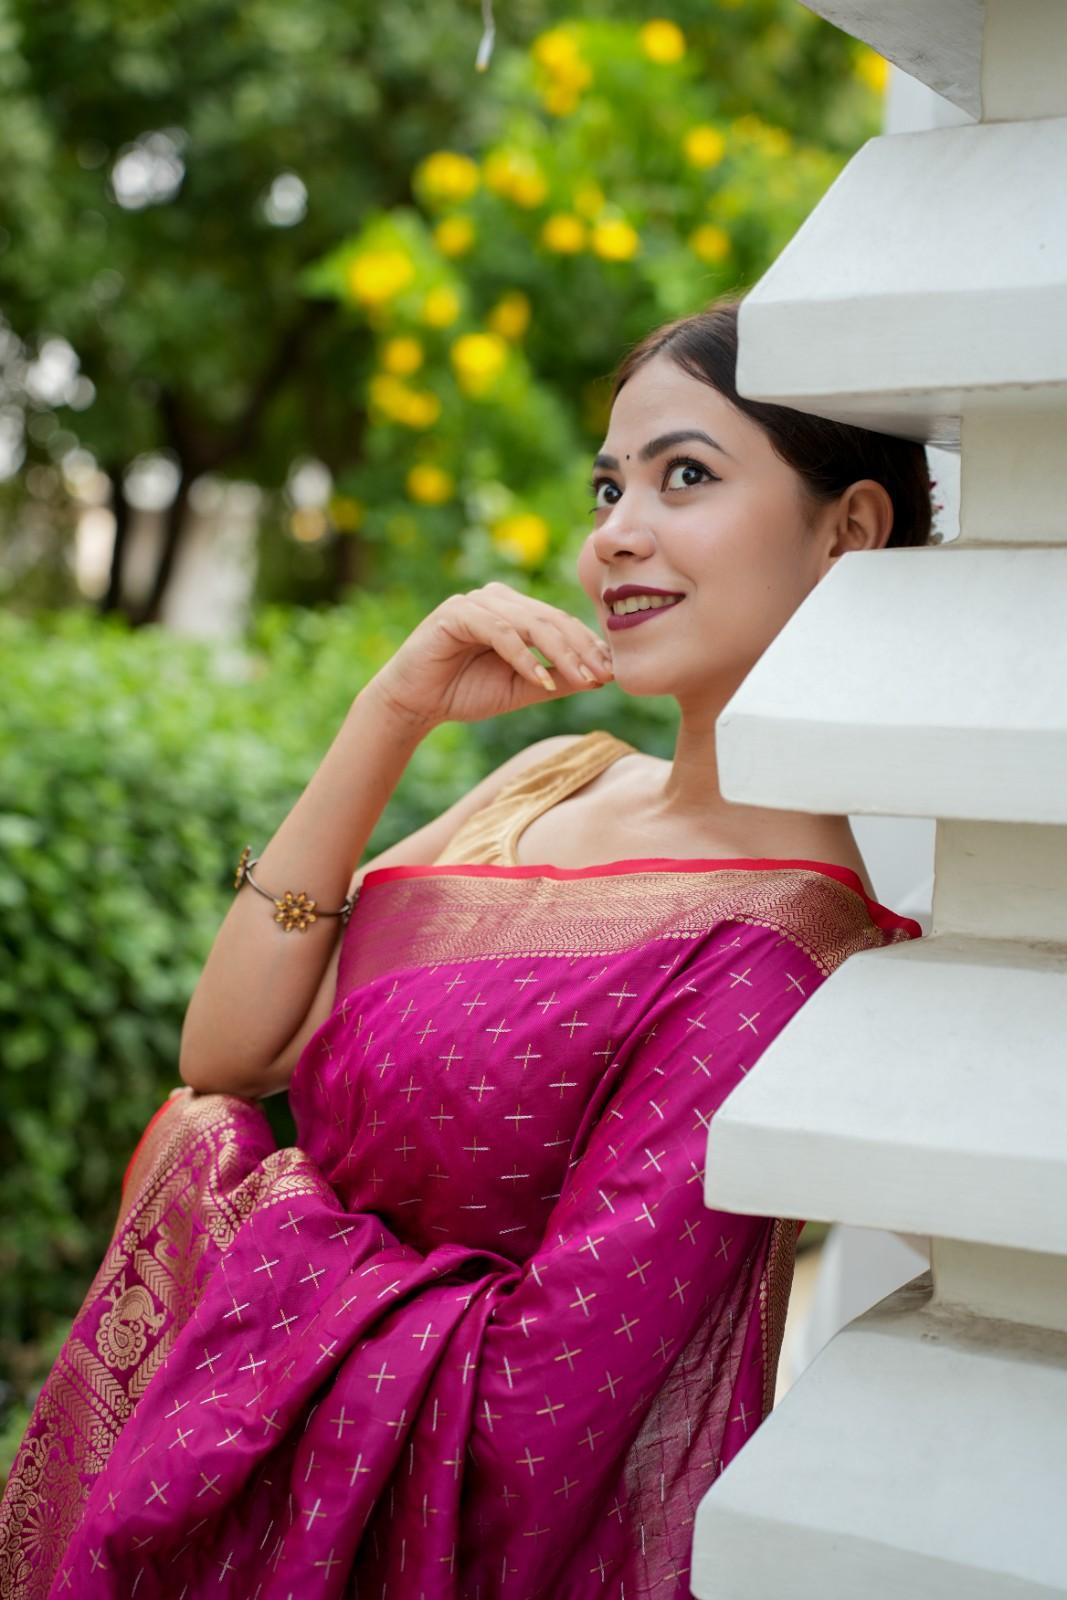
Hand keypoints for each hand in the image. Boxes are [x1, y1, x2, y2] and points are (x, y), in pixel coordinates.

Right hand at [367, 582, 614, 728]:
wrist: (415, 704)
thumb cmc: (464, 692)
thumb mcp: (521, 688)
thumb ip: (556, 679)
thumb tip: (601, 676)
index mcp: (514, 611)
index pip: (560, 623)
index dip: (588, 646)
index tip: (612, 672)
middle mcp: (497, 599)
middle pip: (551, 619)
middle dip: (581, 649)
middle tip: (603, 675)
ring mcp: (476, 602)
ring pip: (530, 622)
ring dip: (560, 652)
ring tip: (581, 678)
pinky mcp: (456, 613)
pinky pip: (499, 631)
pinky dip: (522, 656)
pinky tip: (540, 678)